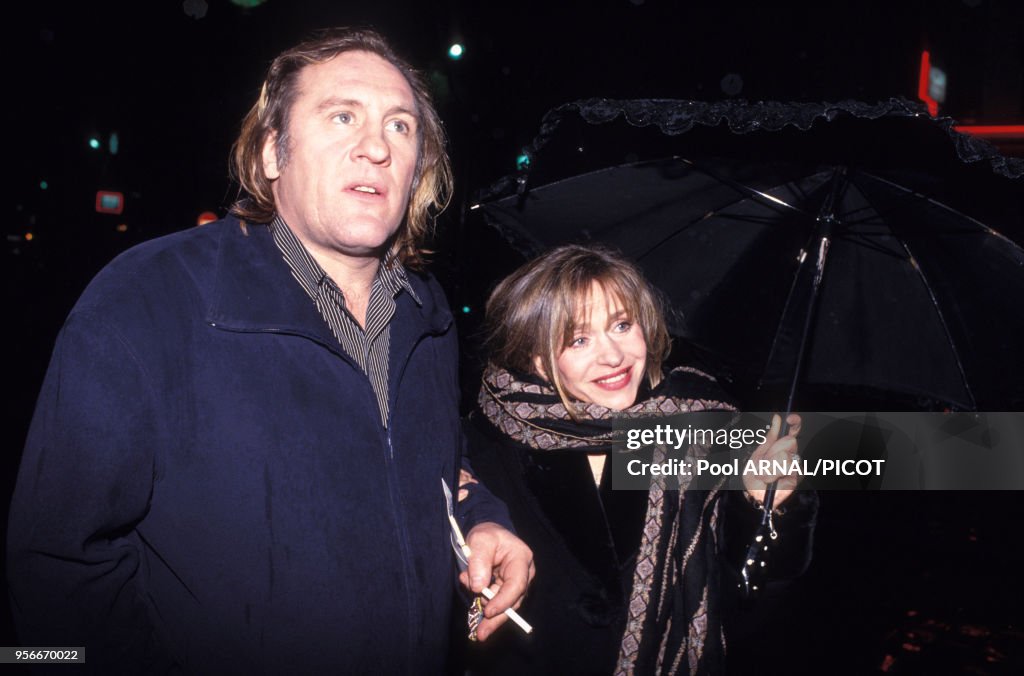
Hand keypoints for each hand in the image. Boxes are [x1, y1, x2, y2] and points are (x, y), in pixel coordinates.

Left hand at [462, 522, 534, 640]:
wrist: (487, 535)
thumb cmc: (487, 534)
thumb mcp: (480, 540)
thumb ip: (478, 561)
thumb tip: (478, 587)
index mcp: (521, 558)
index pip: (516, 584)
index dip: (503, 600)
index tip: (488, 611)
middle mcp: (523, 574)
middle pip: (513, 601)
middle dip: (496, 618)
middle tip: (481, 633)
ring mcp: (515, 584)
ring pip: (505, 606)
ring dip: (487, 613)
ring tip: (475, 625)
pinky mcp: (505, 590)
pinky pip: (496, 603)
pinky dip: (484, 606)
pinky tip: (473, 602)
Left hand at [743, 413, 801, 507]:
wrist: (753, 494)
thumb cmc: (756, 473)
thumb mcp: (758, 453)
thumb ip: (769, 437)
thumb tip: (777, 418)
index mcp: (783, 446)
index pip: (794, 430)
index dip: (795, 423)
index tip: (790, 418)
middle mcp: (792, 455)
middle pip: (789, 442)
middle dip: (772, 451)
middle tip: (763, 462)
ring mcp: (795, 467)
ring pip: (785, 457)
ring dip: (769, 466)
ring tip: (763, 474)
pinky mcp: (795, 479)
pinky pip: (784, 471)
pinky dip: (771, 475)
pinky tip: (768, 480)